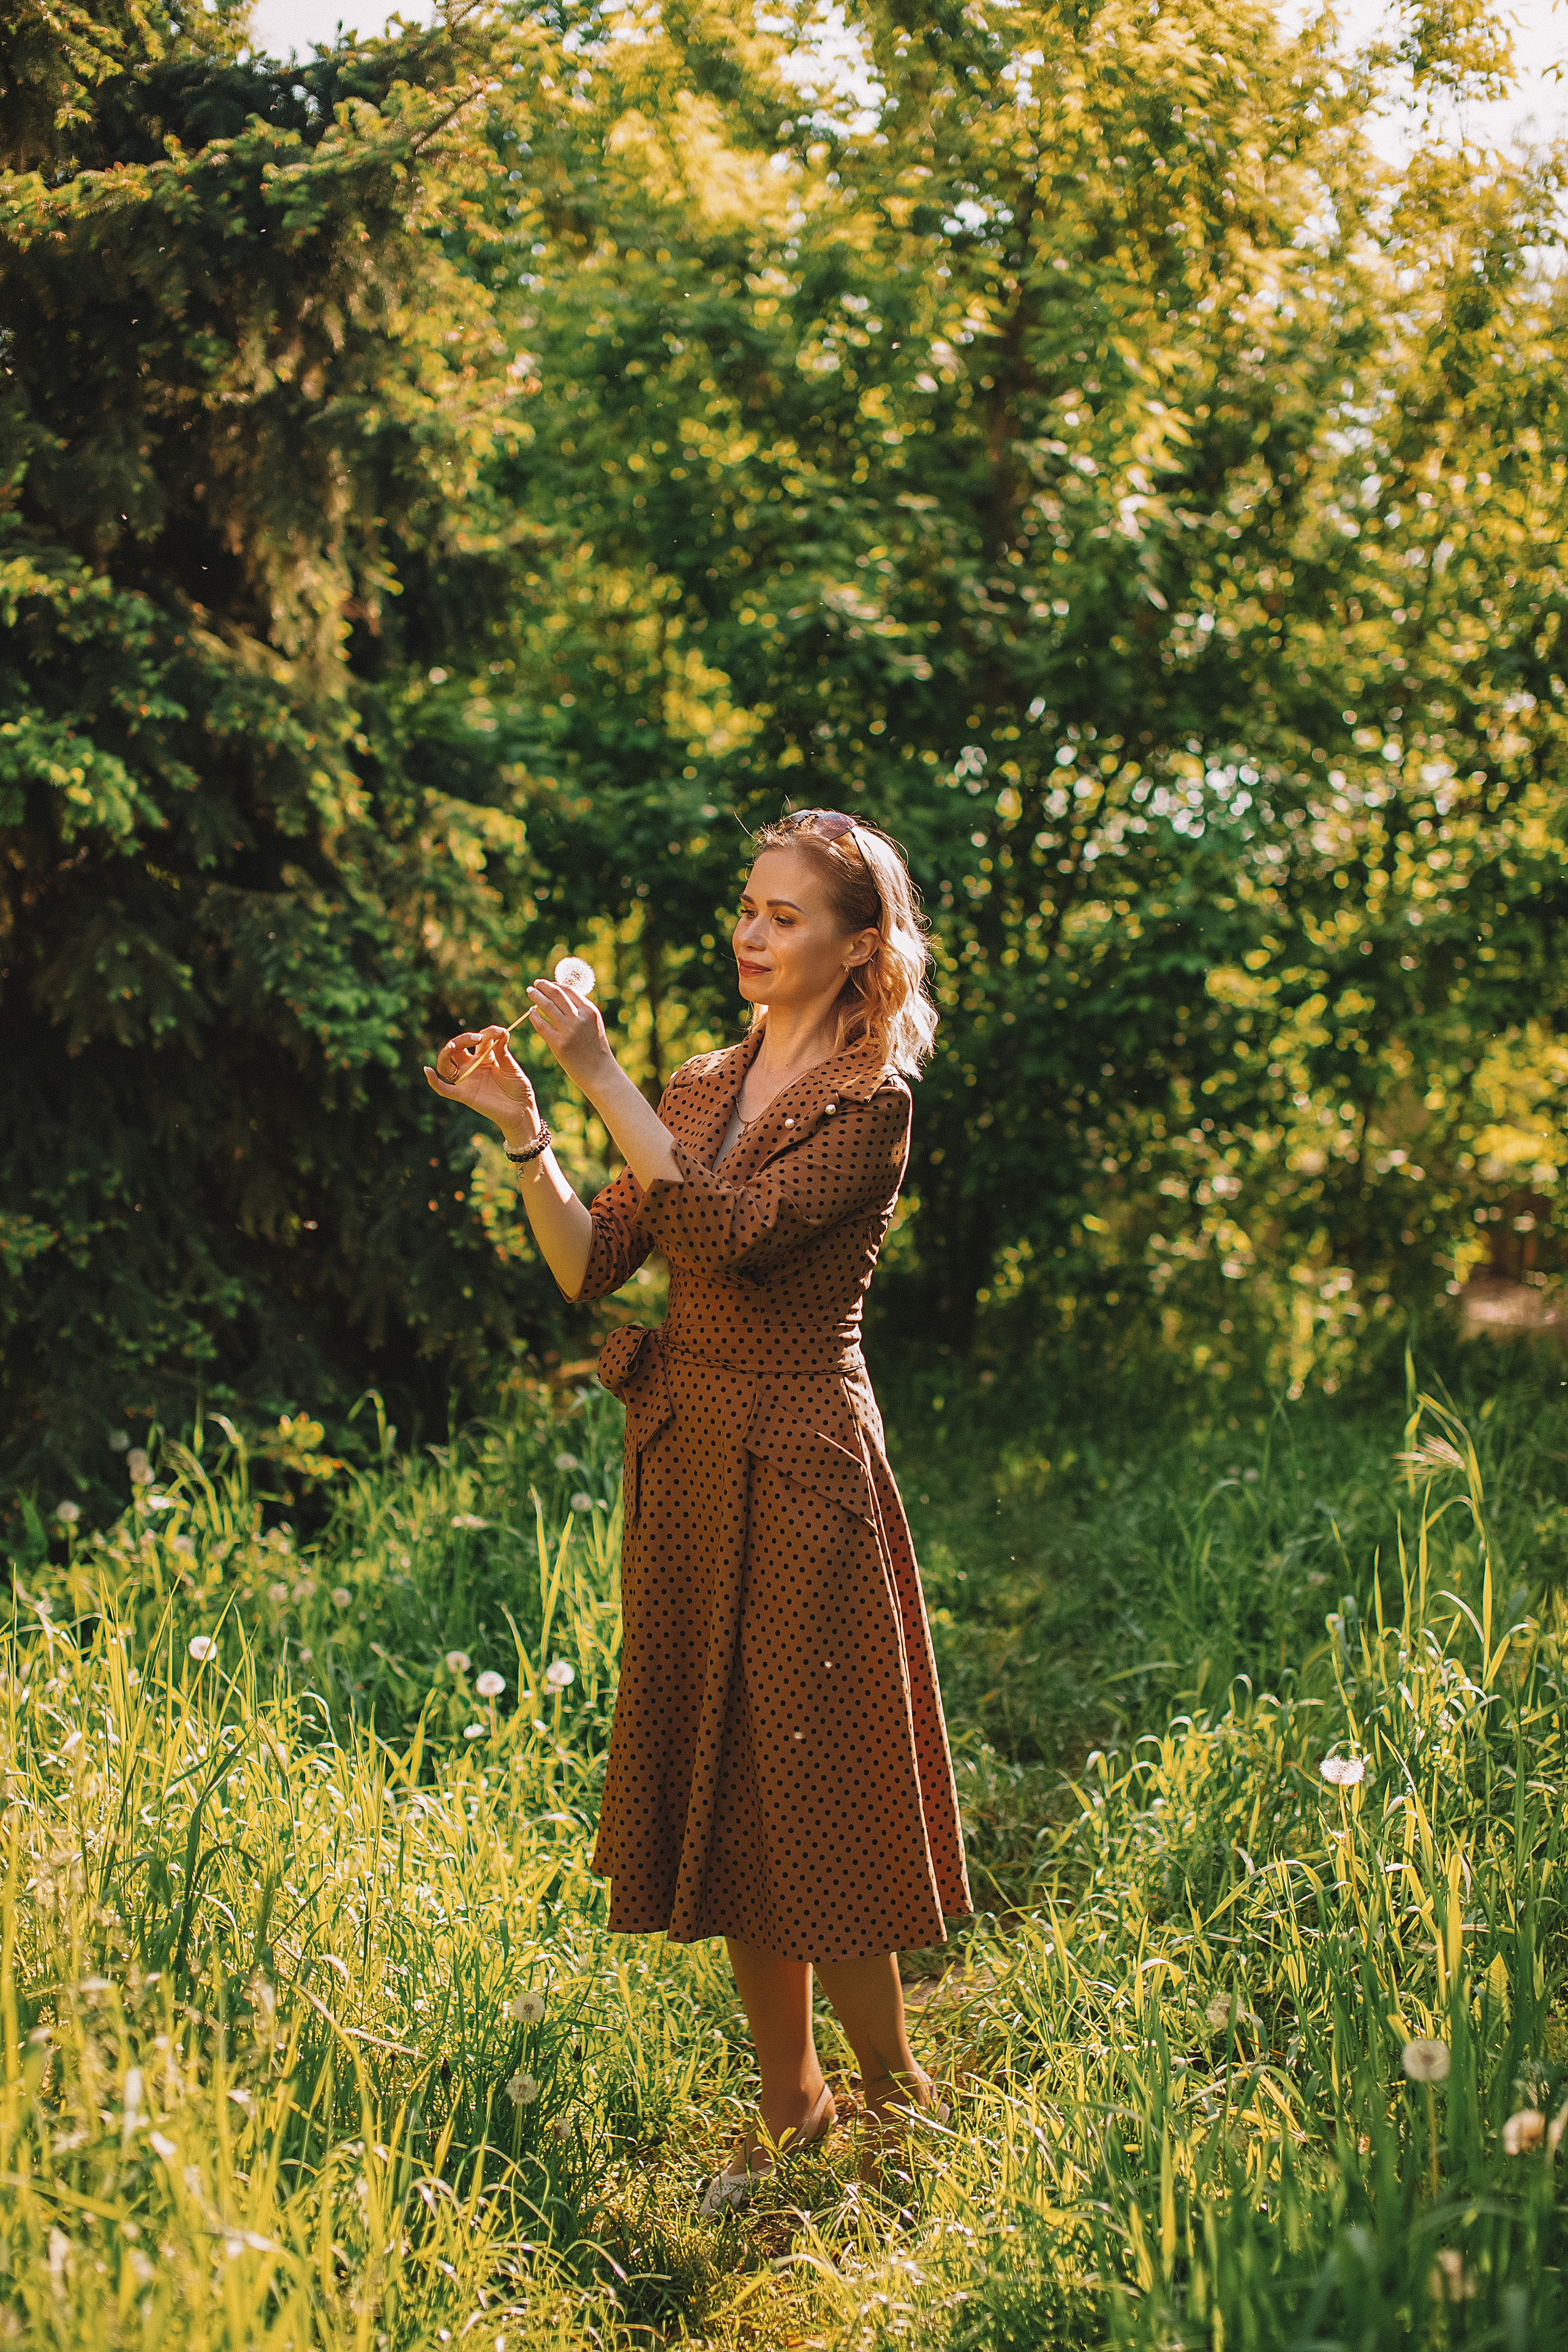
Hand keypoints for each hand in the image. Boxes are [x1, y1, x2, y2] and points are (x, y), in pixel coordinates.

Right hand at [424, 1028, 539, 1142]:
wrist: (521, 1110)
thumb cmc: (519, 1088)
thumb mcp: (512, 1067)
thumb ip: (503, 1051)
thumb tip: (502, 1032)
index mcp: (485, 1056)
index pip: (479, 1038)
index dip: (488, 1032)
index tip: (502, 1032)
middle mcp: (472, 1065)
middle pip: (457, 1047)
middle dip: (464, 1039)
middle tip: (478, 1037)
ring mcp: (466, 1079)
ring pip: (446, 1064)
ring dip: (445, 1053)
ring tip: (452, 1046)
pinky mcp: (464, 1095)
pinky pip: (444, 1089)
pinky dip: (433, 1081)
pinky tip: (428, 1071)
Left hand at [525, 978, 613, 1091]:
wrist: (600, 1073)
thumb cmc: (596, 1049)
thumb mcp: (592, 1025)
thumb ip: (579, 1012)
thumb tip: (559, 999)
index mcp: (589, 1011)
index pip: (569, 990)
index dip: (556, 984)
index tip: (547, 983)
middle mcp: (579, 1018)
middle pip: (557, 994)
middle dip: (544, 986)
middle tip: (535, 984)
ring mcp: (568, 1031)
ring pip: (547, 1006)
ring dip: (536, 996)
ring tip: (530, 992)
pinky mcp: (558, 1044)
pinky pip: (541, 1025)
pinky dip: (534, 1016)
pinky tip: (530, 1012)